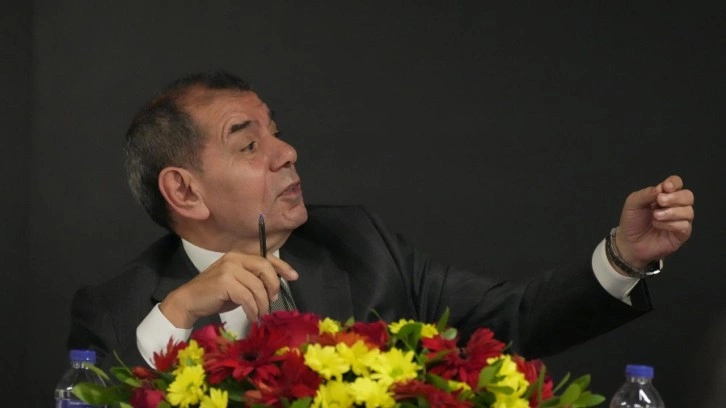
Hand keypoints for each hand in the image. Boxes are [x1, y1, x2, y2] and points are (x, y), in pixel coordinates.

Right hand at [159, 252, 298, 327]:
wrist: (188, 301)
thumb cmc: (215, 295)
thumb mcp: (238, 284)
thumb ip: (253, 280)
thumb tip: (274, 288)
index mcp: (239, 255)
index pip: (266, 257)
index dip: (282, 266)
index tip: (294, 277)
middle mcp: (234, 258)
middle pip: (265, 268)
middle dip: (273, 286)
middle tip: (272, 301)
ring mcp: (228, 269)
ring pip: (257, 286)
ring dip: (262, 304)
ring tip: (261, 314)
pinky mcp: (224, 282)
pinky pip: (247, 297)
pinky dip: (253, 309)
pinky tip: (252, 316)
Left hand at [614, 175, 693, 269]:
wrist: (629, 242)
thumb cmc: (632, 221)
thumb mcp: (633, 203)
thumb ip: (646, 194)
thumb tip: (661, 188)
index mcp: (664, 195)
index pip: (677, 183)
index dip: (674, 183)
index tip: (665, 187)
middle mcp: (675, 206)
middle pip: (688, 196)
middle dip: (675, 197)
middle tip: (660, 201)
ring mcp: (680, 220)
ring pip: (689, 211)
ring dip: (671, 212)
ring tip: (655, 216)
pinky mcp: (681, 234)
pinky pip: (685, 226)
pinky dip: (671, 225)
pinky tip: (658, 226)